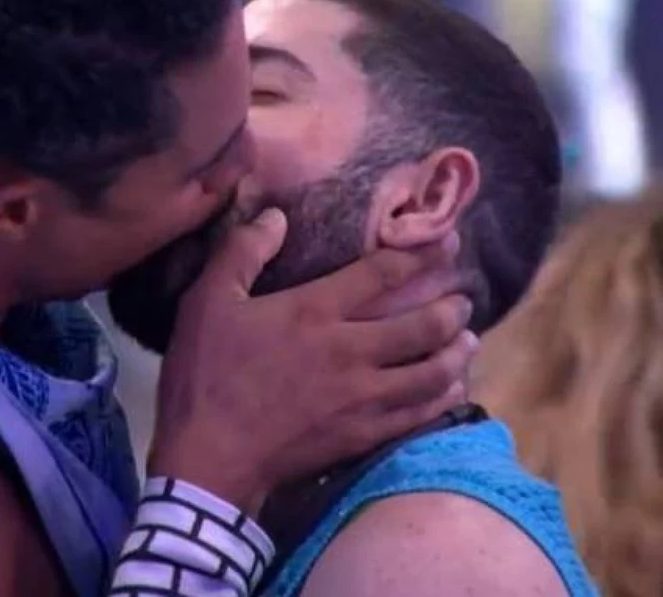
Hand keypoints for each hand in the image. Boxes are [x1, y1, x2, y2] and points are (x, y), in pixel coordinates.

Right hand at [146, 209, 475, 512]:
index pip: (383, 275)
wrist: (211, 456)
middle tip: (463, 298)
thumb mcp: (207, 302)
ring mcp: (363, 397)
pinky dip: (443, 397)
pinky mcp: (364, 434)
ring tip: (468, 339)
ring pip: (431, 372)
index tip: (448, 241)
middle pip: (421, 324)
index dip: (421, 255)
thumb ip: (241, 253)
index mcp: (315, 311)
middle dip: (450, 307)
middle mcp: (351, 350)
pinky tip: (451, 389)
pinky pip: (419, 413)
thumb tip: (276, 216)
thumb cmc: (205, 375)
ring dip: (456, 352)